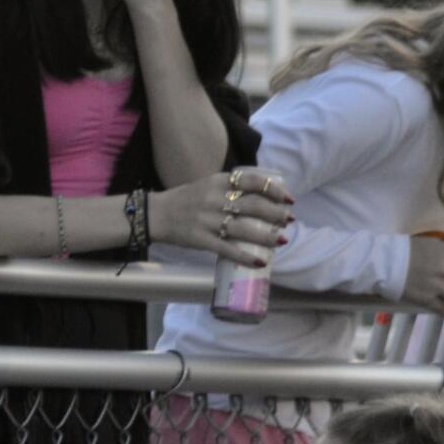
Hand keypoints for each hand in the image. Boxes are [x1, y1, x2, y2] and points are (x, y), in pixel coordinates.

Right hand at [151, 167, 293, 261]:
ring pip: (244, 229)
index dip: (275, 190)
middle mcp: (214, 199)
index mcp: (218, 182)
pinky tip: (259, 261)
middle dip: (276, 214)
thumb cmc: (184, 200)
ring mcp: (207, 220)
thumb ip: (230, 187)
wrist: (154, 214)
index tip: (288, 199)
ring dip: (266, 236)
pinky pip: (227, 249)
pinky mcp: (200, 239)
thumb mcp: (207, 185)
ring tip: (280, 240)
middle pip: (254, 206)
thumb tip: (262, 196)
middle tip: (288, 221)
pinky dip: (245, 256)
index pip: (253, 182)